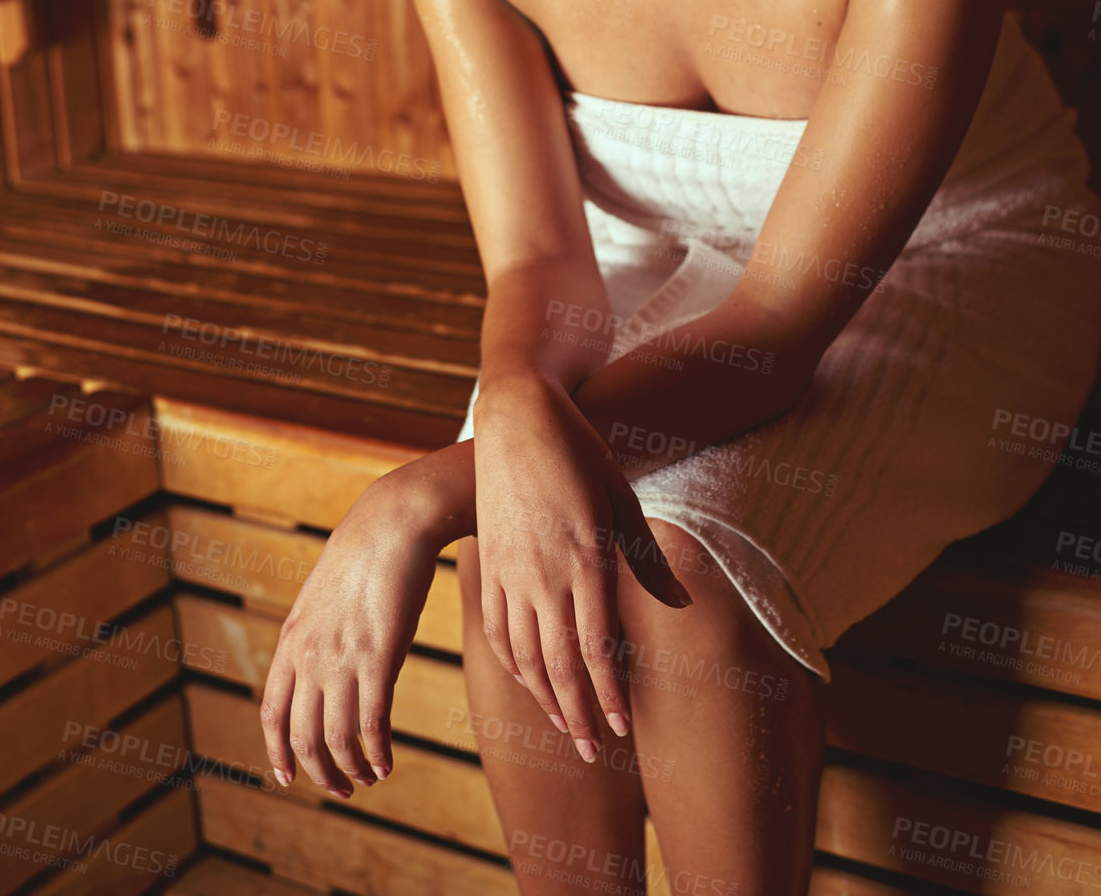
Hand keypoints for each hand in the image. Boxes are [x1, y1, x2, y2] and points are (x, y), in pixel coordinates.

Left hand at [259, 467, 442, 796]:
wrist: (392, 526)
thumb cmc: (365, 557)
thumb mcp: (322, 599)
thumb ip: (315, 637)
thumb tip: (322, 669)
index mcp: (292, 641)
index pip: (272, 713)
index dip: (278, 752)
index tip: (288, 776)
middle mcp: (310, 656)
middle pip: (305, 736)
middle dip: (321, 772)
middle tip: (341, 788)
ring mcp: (342, 659)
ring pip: (338, 739)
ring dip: (352, 769)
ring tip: (370, 778)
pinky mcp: (378, 659)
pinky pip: (373, 724)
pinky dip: (378, 753)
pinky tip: (387, 763)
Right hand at [472, 374, 691, 761]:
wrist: (516, 417)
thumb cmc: (578, 450)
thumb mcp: (620, 496)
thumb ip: (645, 558)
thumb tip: (680, 603)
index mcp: (584, 559)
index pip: (598, 647)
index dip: (610, 695)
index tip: (624, 728)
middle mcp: (544, 575)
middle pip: (560, 664)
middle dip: (580, 715)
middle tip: (597, 754)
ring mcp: (512, 572)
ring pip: (526, 654)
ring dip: (548, 698)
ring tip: (567, 729)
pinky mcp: (491, 564)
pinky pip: (499, 628)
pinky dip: (515, 664)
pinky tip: (530, 681)